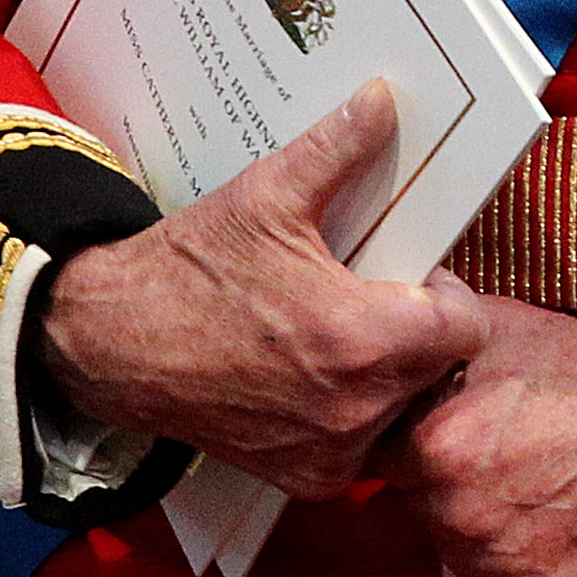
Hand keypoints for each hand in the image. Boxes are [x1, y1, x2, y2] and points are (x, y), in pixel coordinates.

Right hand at [32, 83, 485, 496]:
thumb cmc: (189, 271)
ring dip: (388, 375)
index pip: (467, 326)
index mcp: (360, 339)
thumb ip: (337, 148)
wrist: (109, 345)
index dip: (446, 296)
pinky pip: (364, 444)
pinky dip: (353, 413)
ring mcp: (331, 454)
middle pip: (440, 367)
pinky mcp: (306, 479)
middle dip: (418, 331)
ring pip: (405, 406)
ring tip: (336, 335)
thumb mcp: (266, 198)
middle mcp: (355, 409)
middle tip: (369, 299)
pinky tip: (312, 375)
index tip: (409, 276)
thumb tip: (383, 98)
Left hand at [371, 294, 576, 576]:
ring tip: (537, 489)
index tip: (454, 435)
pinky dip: (521, 568)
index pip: (385, 459)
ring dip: (484, 530)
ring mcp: (494, 562)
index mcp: (436, 445)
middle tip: (507, 457)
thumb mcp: (504, 328)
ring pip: (460, 551)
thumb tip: (401, 328)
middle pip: (421, 508)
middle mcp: (456, 511)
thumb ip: (436, 336)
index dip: (421, 444)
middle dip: (450, 486)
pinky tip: (553, 527)